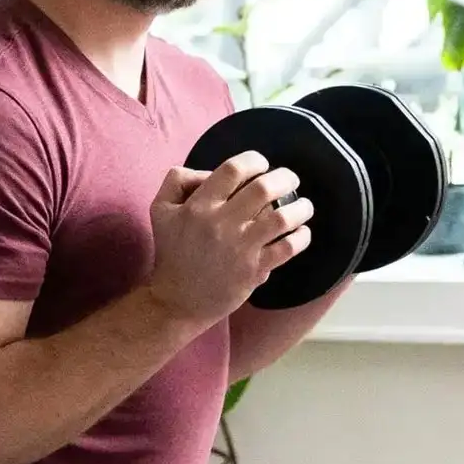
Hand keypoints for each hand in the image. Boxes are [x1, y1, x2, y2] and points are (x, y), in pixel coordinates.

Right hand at [145, 152, 313, 321]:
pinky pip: (287, 248)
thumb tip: (210, 172)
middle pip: (264, 188)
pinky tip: (301, 232)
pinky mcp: (253, 270)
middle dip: (285, 179)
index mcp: (199, 206)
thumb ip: (179, 180)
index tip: (261, 166)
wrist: (176, 301)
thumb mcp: (160, 209)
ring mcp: (239, 248)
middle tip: (289, 181)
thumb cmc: (171, 253)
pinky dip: (301, 237)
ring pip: (282, 217)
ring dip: (300, 207)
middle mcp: (220, 224)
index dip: (254, 161)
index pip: (234, 170)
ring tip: (303, 206)